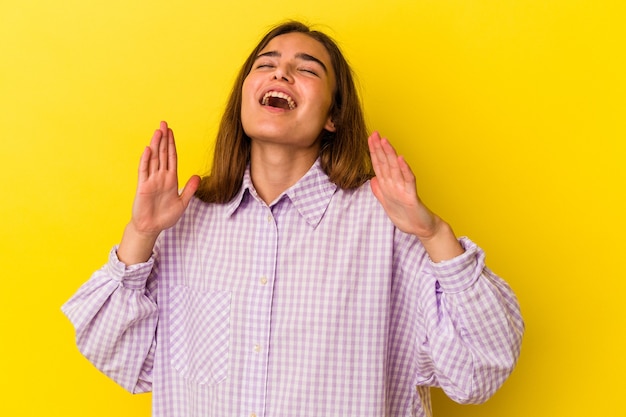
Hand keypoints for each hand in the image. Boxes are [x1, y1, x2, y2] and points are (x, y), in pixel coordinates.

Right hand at [118, 121, 199, 264]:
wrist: (151, 228)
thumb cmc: (165, 216)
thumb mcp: (182, 203)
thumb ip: (190, 189)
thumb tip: (198, 176)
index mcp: (170, 179)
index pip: (171, 158)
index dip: (172, 144)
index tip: (171, 132)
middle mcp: (160, 177)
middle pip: (162, 154)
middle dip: (163, 139)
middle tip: (163, 123)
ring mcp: (151, 180)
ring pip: (154, 159)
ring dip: (156, 145)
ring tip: (157, 131)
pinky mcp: (143, 186)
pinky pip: (144, 171)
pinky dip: (146, 160)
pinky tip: (148, 149)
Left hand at [368, 131, 463, 260]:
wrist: (422, 229)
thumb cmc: (407, 217)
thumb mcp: (388, 205)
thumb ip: (380, 192)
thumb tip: (372, 180)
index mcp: (388, 186)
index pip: (379, 165)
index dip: (373, 152)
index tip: (370, 138)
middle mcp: (396, 184)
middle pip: (386, 163)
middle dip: (379, 148)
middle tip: (374, 134)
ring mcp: (404, 189)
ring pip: (395, 168)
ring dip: (390, 154)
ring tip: (384, 141)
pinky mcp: (412, 196)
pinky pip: (408, 180)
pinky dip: (404, 169)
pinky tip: (401, 159)